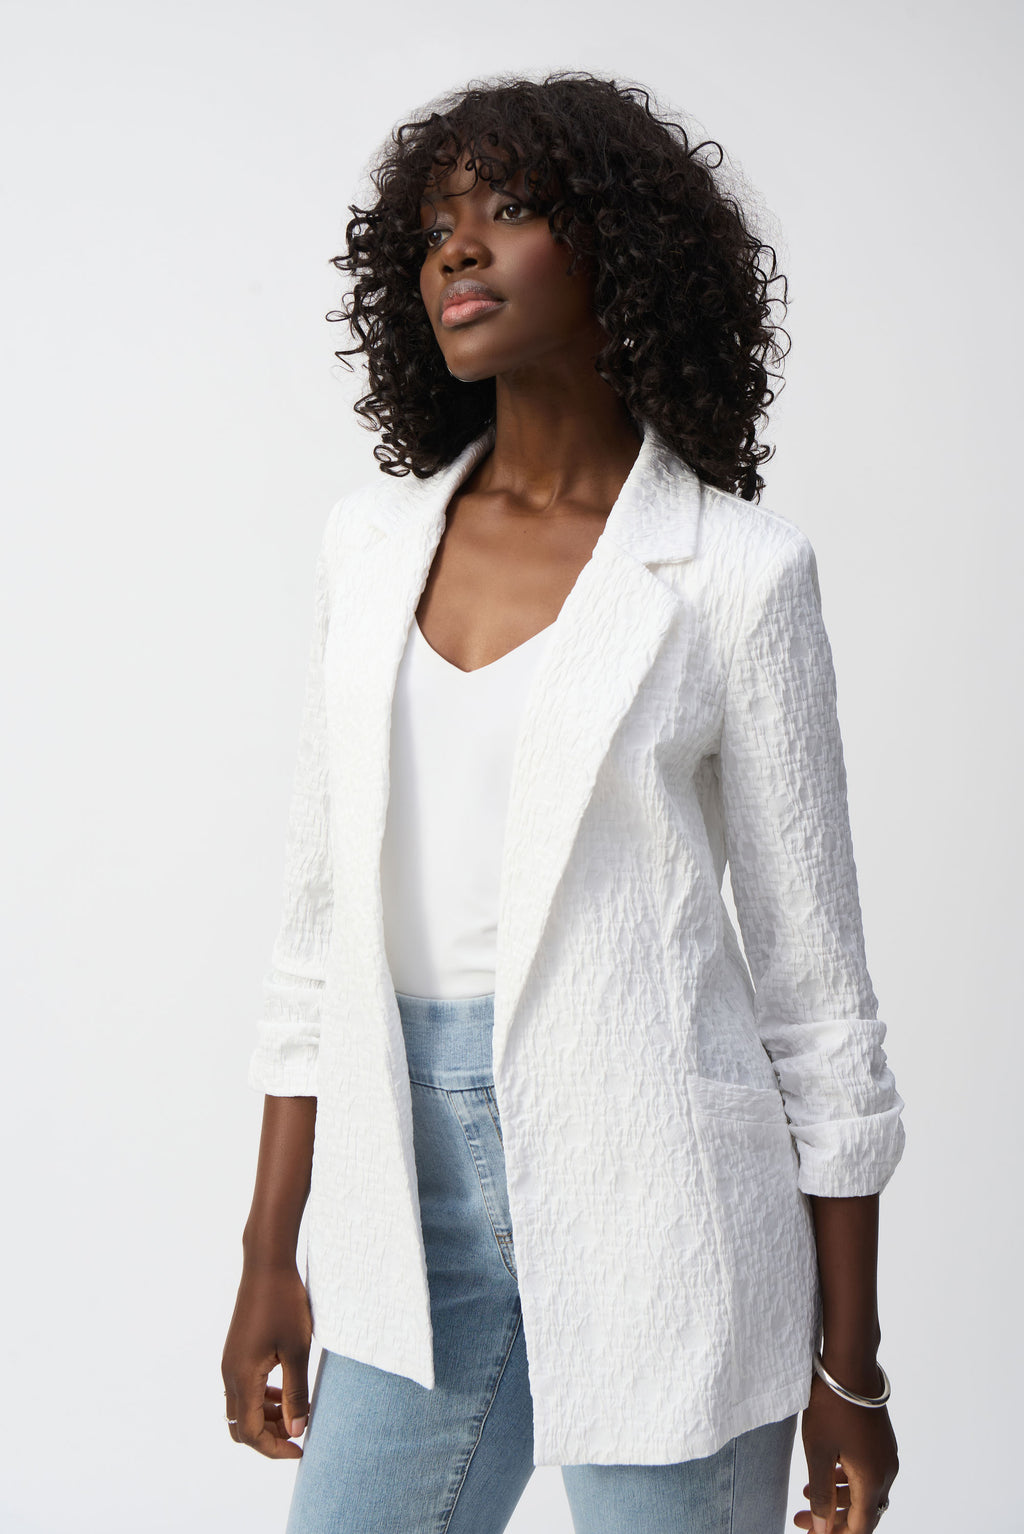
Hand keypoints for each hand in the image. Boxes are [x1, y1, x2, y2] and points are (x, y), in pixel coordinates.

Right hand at [221, 1262, 312, 1458]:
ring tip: (297, 1412)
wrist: (267, 1266)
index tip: (302, 1449)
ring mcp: (231, 1362)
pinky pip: (244, 1388)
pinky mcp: (236, 1352)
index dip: (275, 1449)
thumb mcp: (297, 1351)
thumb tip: (296, 1431)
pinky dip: (263, 1398)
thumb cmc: (285, 1304)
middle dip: (269, 1437)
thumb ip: (297, 1394)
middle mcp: (230, 1374)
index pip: (251, 1433)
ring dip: (267, 1417)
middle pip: (242, 1426)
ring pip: (243, 1408)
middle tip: (299, 1433)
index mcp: (243, 1378)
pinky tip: (286, 1391)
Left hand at [793, 1371, 898, 1532]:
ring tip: (806, 1491)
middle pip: (863, 1511)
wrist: (849, 1364)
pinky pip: (866, 1472)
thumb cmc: (831, 1406)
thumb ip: (820, 1494)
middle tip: (802, 1517)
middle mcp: (886, 1472)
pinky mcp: (881, 1441)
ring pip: (864, 1491)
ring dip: (837, 1497)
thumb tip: (821, 1527)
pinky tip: (826, 1469)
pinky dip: (846, 1478)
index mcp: (872, 1481)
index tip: (810, 1532)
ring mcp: (886, 1455)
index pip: (859, 1526)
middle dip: (832, 1518)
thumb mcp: (818, 1452)